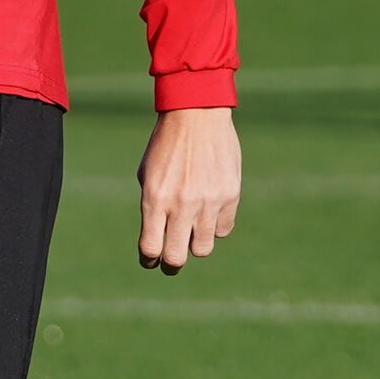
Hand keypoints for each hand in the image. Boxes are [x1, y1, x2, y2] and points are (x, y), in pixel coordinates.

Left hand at [137, 105, 241, 273]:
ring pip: (203, 248)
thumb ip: (152, 209)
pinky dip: (215, 226)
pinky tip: (209, 211)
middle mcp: (182, 204)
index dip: (149, 260)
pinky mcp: (231, 195)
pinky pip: (223, 229)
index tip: (151, 260)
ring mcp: (209, 201)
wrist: (197, 113)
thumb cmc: (166, 145)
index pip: (151, 249)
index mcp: (155, 199)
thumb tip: (158, 240)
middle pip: (177, 258)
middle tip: (171, 261)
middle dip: (171, 264)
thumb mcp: (148, 175)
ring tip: (192, 232)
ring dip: (195, 244)